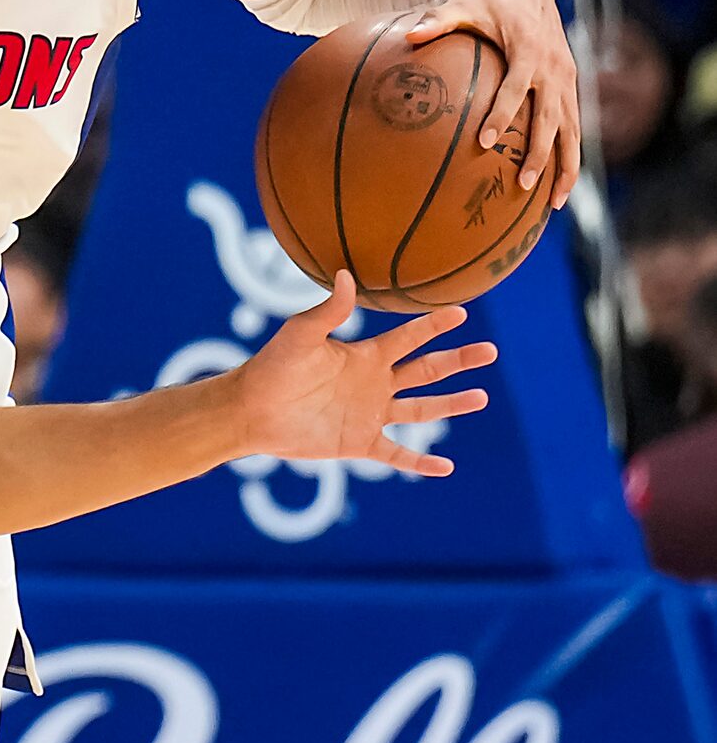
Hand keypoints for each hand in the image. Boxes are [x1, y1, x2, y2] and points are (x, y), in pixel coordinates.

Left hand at [230, 274, 494, 474]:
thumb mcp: (300, 335)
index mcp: (364, 356)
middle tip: (490, 351)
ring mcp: (369, 414)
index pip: (408, 338)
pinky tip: (445, 467)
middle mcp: (373, 383)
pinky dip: (420, 463)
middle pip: (426, 370)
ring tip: (481, 397)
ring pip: (421, 409)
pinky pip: (396, 454)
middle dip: (458, 360)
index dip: (434, 325)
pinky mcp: (359, 443)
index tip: (462, 311)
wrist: (251, 410)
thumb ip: (328, 311)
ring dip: (451, 405)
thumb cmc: (272, 367)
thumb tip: (345, 275)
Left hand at [408, 0, 580, 206]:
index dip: (501, 115)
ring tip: (554, 203)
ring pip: (573, 130)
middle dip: (539, 153)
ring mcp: (567, 80)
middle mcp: (554, 69)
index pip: (516, 89)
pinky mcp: (570, 88)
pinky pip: (574, 126)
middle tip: (522, 185)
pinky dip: (570, 156)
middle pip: (551, 119)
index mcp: (529, 51)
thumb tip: (408, 35)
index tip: (483, 142)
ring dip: (566, 166)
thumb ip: (438, 21)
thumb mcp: (463, 4)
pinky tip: (559, 187)